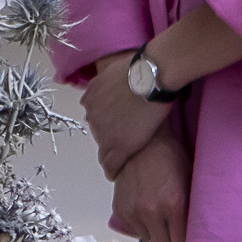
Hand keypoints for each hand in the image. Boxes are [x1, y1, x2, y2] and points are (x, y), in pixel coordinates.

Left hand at [80, 52, 167, 177]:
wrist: (150, 77)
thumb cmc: (139, 68)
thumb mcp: (113, 70)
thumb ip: (108, 82)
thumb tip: (113, 81)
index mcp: (90, 98)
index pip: (95, 118)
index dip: (108, 124)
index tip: (116, 129)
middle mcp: (92, 116)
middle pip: (99, 133)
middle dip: (111, 136)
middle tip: (126, 138)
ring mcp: (104, 133)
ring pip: (105, 150)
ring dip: (114, 152)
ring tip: (125, 158)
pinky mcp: (119, 146)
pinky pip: (111, 164)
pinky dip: (114, 170)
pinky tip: (117, 174)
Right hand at [108, 130, 192, 241]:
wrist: (144, 143)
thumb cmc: (171, 160)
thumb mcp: (190, 185)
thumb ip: (194, 217)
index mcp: (174, 205)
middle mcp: (151, 212)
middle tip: (177, 234)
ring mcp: (133, 212)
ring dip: (157, 235)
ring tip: (161, 218)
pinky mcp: (120, 210)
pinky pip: (135, 232)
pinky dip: (143, 227)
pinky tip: (148, 211)